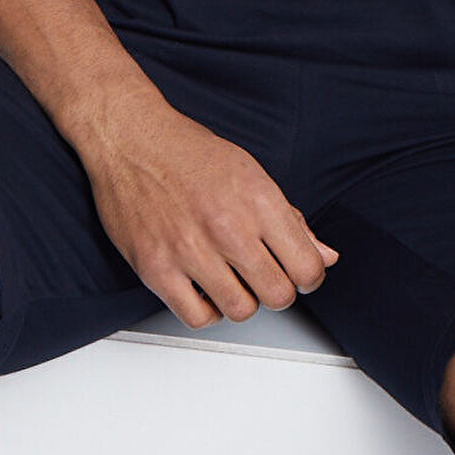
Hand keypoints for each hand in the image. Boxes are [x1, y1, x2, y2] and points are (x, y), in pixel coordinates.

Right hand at [74, 85, 337, 327]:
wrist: (130, 138)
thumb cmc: (188, 152)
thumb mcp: (250, 172)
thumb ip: (290, 219)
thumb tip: (325, 256)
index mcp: (258, 199)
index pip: (307, 266)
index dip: (309, 276)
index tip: (298, 272)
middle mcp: (226, 226)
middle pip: (278, 295)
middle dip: (278, 291)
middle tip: (265, 277)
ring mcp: (189, 249)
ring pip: (241, 311)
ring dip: (242, 301)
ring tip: (232, 281)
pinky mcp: (156, 267)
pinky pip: (197, 316)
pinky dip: (207, 310)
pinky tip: (205, 289)